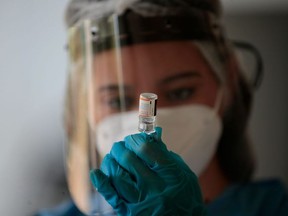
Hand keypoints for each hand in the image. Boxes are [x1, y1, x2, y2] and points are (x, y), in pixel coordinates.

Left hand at [90, 127, 205, 215]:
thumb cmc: (186, 197)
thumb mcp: (184, 173)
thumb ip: (166, 156)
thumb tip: (149, 138)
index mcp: (171, 174)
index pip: (145, 148)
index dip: (134, 140)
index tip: (132, 139)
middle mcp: (155, 187)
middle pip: (128, 159)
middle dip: (120, 148)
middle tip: (120, 147)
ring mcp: (142, 202)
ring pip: (117, 175)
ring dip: (111, 161)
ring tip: (112, 157)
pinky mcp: (131, 214)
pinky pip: (112, 197)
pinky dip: (101, 183)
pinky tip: (97, 173)